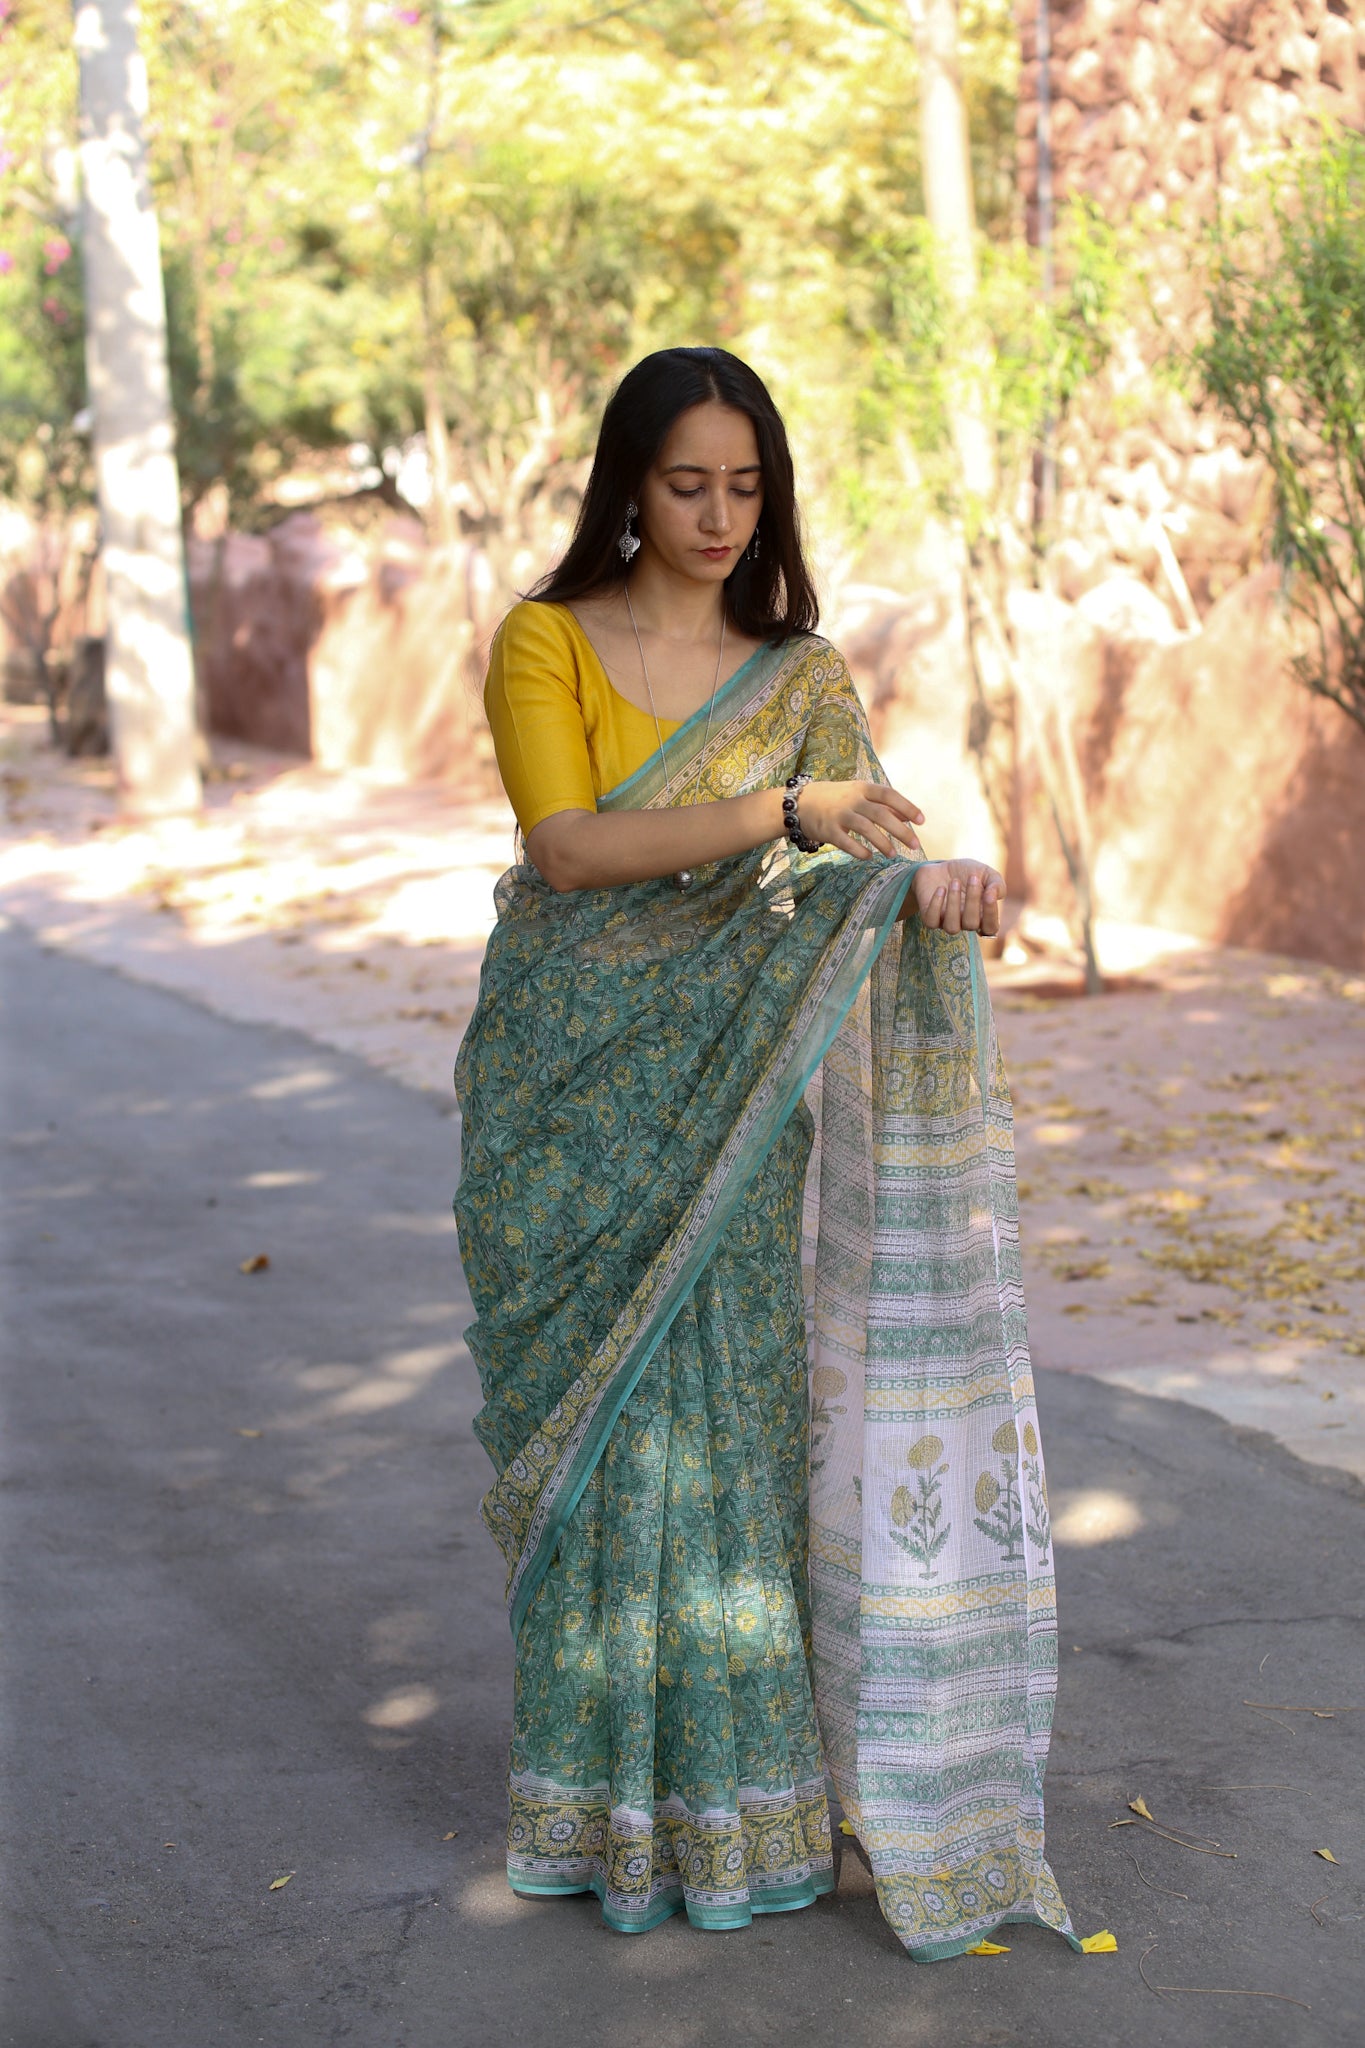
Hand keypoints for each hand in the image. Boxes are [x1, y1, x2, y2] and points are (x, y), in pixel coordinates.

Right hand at [798, 779, 924, 859]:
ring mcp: (839, 814)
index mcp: (862, 788)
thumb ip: (882, 804)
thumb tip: (908, 817)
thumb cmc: (835, 799)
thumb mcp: (858, 795)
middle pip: (882, 814)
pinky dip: (860, 851)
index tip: (921, 821)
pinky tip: (869, 857)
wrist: (799, 804)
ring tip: (893, 855)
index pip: (889, 795)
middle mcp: (852, 799)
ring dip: (883, 843)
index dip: (907, 807)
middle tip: (915, 845)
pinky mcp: (828, 830)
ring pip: (866, 829)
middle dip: (901, 831)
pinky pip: (847, 843)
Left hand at [910, 858, 1003, 935]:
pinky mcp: (930, 917)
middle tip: (972, 878)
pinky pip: (931, 922)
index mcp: (982, 916)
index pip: (990, 928)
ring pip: (952, 927)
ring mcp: (946, 922)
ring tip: (954, 882)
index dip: (991, 914)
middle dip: (972, 901)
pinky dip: (936, 904)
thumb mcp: (986, 874)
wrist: (940, 866)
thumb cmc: (967, 873)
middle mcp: (964, 923)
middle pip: (971, 924)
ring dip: (954, 904)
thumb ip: (997, 884)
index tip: (988, 894)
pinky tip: (941, 888)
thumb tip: (994, 895)